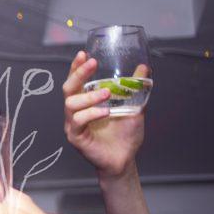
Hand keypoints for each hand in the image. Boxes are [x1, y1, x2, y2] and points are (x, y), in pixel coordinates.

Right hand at [63, 51, 145, 178]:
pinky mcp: (76, 137)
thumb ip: (136, 88)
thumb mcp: (134, 106)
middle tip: (93, 63)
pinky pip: (79, 121)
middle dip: (78, 73)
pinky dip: (92, 114)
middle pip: (68, 88)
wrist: (124, 159)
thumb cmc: (125, 135)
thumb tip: (145, 67)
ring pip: (71, 104)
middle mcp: (76, 112)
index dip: (77, 67)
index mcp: (85, 103)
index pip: (76, 82)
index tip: (84, 53)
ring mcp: (73, 124)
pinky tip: (106, 112)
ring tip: (107, 93)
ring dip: (89, 96)